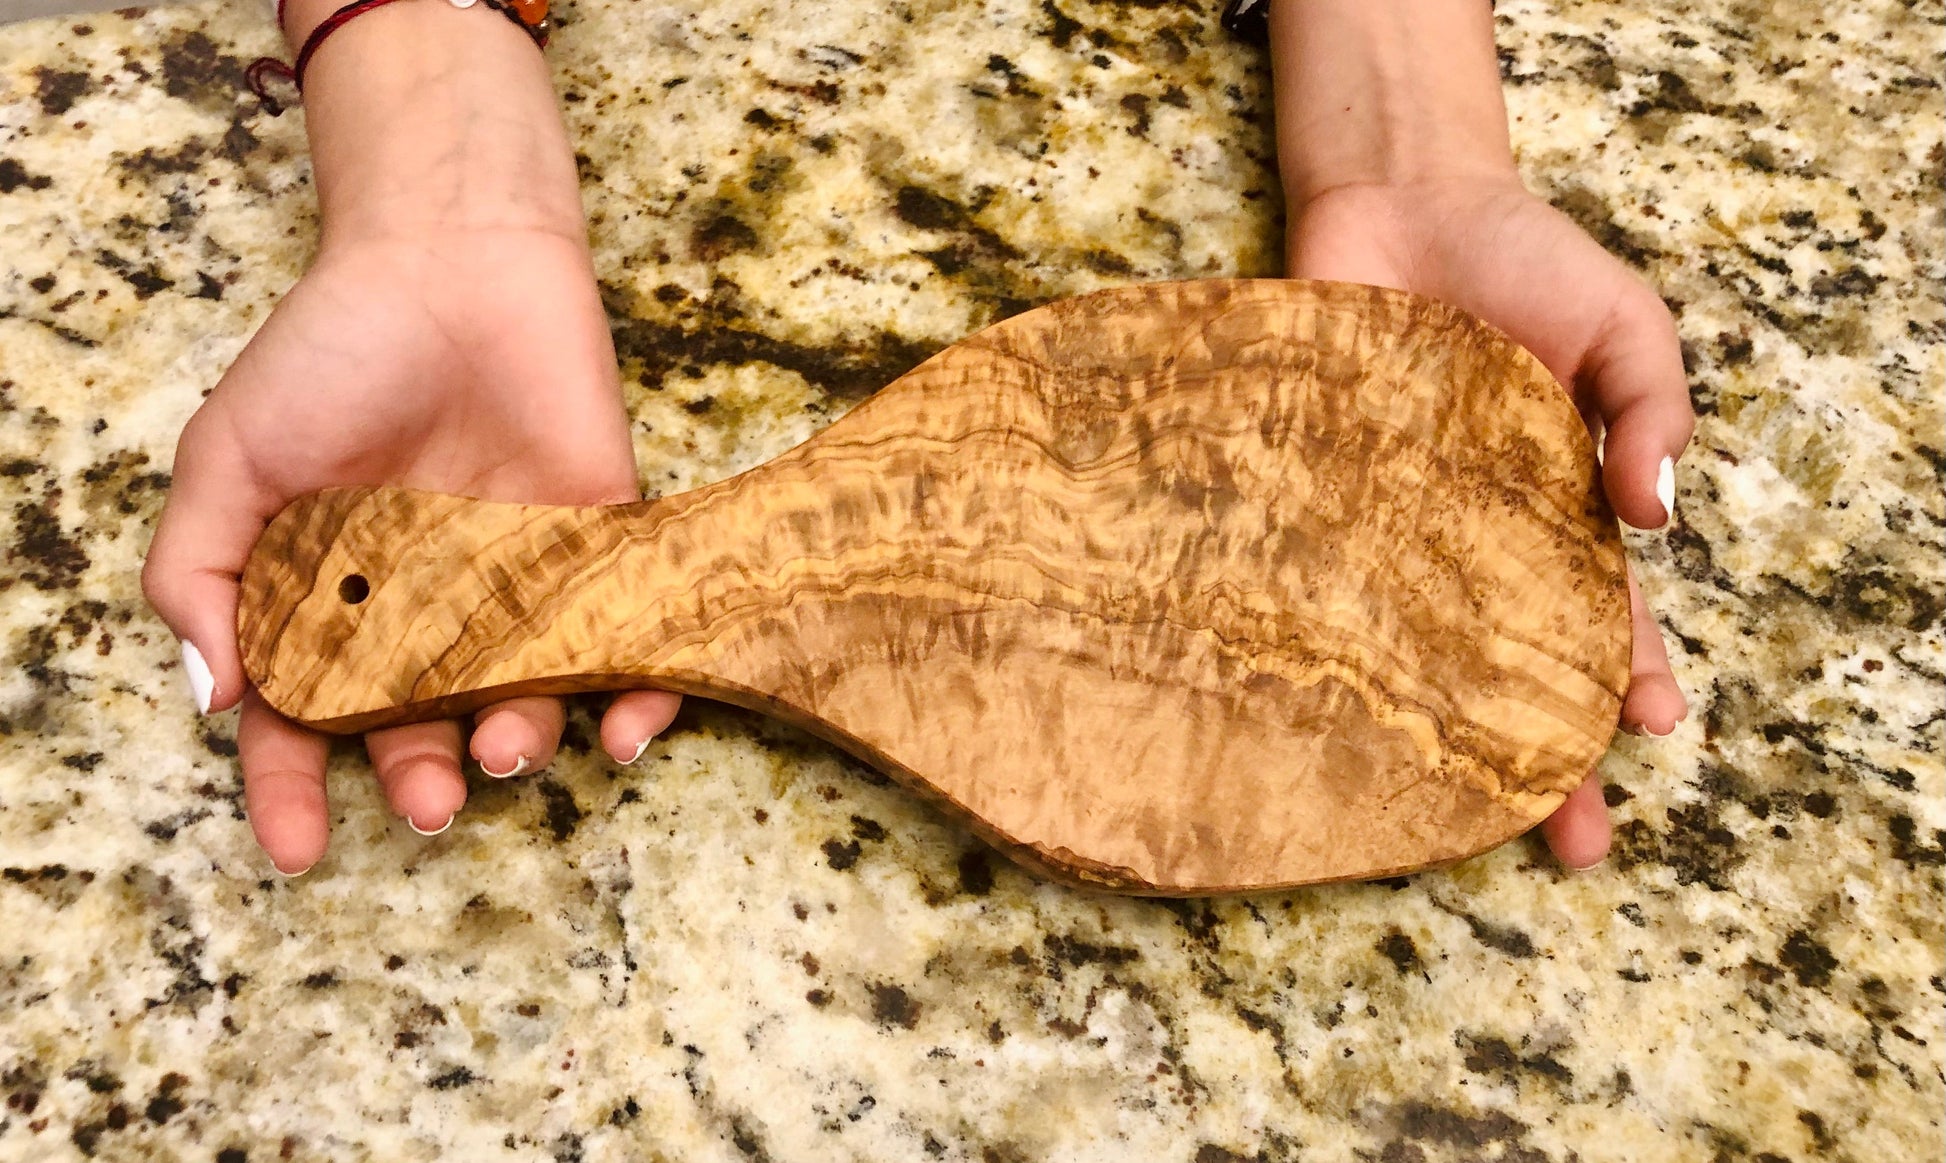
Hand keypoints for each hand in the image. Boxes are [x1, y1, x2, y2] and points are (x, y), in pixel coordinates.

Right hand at [142, 229, 680, 873]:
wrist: (454, 259)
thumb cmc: (333, 353)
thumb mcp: (231, 459)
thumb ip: (204, 574)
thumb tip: (215, 697)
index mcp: (326, 597)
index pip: (303, 719)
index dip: (292, 788)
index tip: (296, 851)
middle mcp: (421, 607)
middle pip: (420, 725)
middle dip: (423, 779)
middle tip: (432, 804)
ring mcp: (515, 584)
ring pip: (523, 697)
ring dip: (522, 742)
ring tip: (509, 750)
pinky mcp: (602, 551)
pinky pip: (624, 643)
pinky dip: (636, 695)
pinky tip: (627, 728)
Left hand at [1286, 176, 1694, 868]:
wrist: (1401, 197)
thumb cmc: (1522, 263)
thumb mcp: (1622, 328)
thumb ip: (1646, 412)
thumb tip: (1655, 514)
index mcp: (1550, 513)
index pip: (1596, 619)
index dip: (1619, 680)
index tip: (1641, 736)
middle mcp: (1464, 540)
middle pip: (1502, 663)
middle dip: (1537, 750)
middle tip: (1563, 838)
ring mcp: (1381, 525)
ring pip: (1402, 646)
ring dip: (1423, 728)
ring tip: (1437, 805)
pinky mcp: (1305, 494)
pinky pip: (1310, 573)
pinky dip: (1307, 634)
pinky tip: (1307, 697)